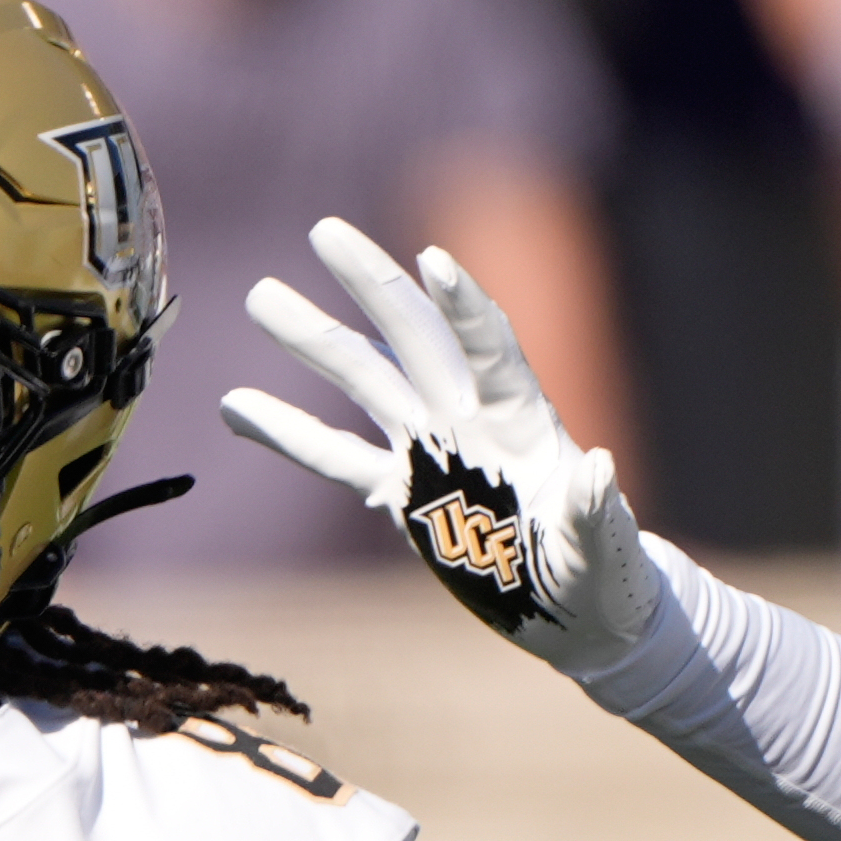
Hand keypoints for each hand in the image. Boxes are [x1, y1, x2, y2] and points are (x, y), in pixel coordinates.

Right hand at [219, 217, 659, 662]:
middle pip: (412, 337)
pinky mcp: (399, 492)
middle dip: (371, 284)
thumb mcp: (605, 550)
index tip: (431, 262)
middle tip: (324, 231)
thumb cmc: (603, 574)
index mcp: (524, 422)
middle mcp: (469, 418)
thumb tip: (596, 469)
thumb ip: (593, 513)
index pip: (489, 349)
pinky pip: (332, 456)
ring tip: (259, 294)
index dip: (465, 308)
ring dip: (313, 338)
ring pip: (363, 381)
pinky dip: (284, 432)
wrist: (571, 609)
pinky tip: (235, 406)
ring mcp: (430, 450)